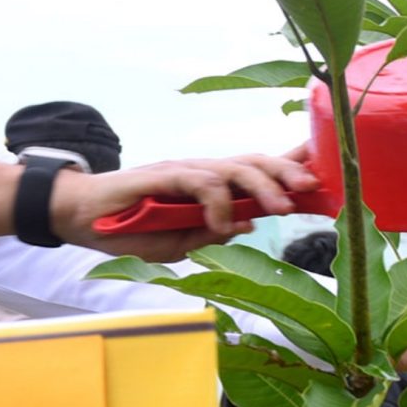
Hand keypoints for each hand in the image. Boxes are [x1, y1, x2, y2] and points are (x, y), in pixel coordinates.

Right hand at [58, 147, 320, 262]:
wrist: (81, 216)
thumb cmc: (128, 229)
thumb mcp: (178, 243)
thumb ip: (210, 233)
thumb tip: (248, 227)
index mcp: (211, 188)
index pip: (257, 172)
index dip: (290, 169)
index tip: (324, 175)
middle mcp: (202, 173)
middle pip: (254, 163)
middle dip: (288, 171)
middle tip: (315, 186)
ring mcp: (183, 172)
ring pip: (234, 168)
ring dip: (264, 186)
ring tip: (285, 205)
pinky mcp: (162, 176)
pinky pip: (200, 182)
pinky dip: (217, 202)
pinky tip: (224, 221)